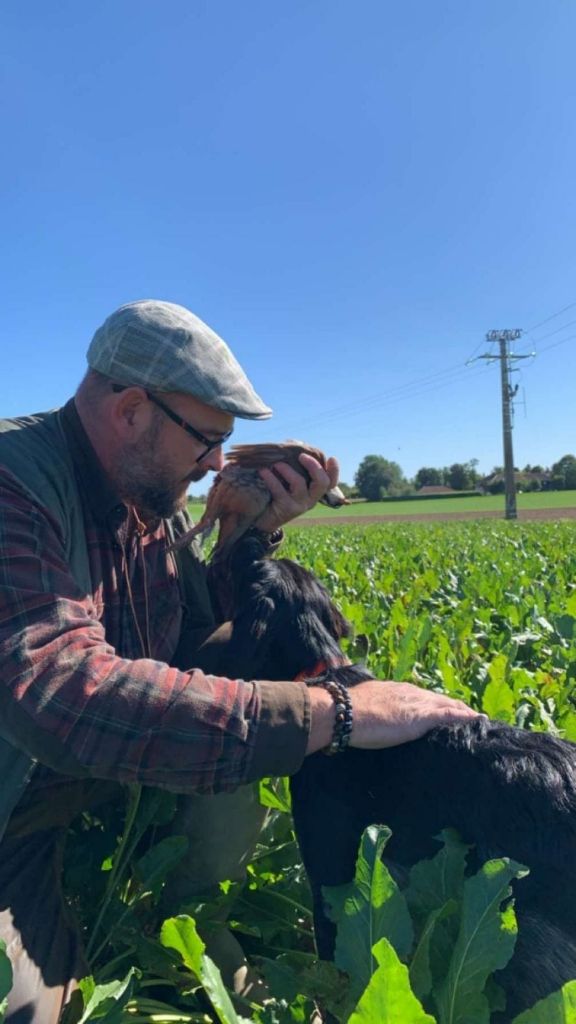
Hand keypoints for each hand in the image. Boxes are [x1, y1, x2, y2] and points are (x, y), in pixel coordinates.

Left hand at [254, 453, 339, 533]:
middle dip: (313, 466)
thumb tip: (293, 443)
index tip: (331, 458)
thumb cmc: (275, 494)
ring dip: (287, 470)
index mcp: (314, 491)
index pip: (331, 482)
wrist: (263, 520)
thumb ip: (294, 463)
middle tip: (301, 456)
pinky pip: (280, 491)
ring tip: (276, 464)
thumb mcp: (287, 479)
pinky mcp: (287, 509)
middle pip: (323, 482)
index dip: (334, 470)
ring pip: (300, 484)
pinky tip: (263, 471)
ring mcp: (300, 505)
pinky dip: (271, 479)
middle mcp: (311, 499)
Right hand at [306, 679, 480, 754]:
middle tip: (468, 716)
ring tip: (476, 719)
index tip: (445, 710)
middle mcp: (411, 693)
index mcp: (397, 691)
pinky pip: (450, 715)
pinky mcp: (423, 717)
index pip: (423, 697)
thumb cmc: (349, 713)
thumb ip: (375, 710)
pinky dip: (465, 718)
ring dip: (462, 711)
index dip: (435, 704)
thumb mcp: (367, 707)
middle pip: (439, 700)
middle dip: (454, 707)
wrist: (344, 711)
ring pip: (448, 705)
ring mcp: (418, 704)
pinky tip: (477, 721)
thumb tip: (371, 717)